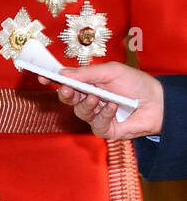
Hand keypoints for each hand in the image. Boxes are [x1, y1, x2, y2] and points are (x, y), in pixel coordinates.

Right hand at [38, 64, 163, 139]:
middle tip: (67, 88)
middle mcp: (88, 100)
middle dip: (65, 94)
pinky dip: (103, 114)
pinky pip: (96, 124)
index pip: (64, 82)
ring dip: (86, 104)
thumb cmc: (136, 84)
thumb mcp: (111, 72)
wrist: (159, 102)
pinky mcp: (104, 129)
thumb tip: (62, 73)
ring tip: (97, 98)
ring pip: (79, 112)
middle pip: (67, 98)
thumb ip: (86, 73)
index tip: (42, 75)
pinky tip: (113, 107)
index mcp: (87, 84)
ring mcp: (95, 115)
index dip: (51, 79)